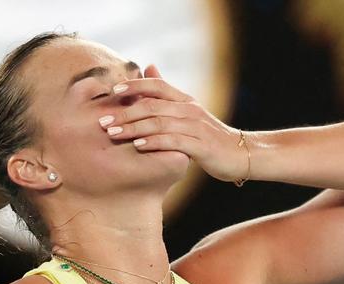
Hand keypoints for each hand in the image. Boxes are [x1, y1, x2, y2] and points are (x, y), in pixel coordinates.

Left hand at [100, 65, 248, 182]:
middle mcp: (190, 110)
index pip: (157, 85)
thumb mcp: (189, 112)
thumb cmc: (210, 137)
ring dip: (133, 128)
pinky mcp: (201, 146)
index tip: (112, 92)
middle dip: (124, 112)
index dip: (134, 86)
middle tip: (102, 120)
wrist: (241, 155)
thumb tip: (149, 67)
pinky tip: (138, 146)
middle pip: (152, 105)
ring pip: (159, 123)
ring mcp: (196, 127)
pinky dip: (154, 143)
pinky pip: (173, 141)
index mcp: (185, 100)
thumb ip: (168, 93)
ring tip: (113, 133)